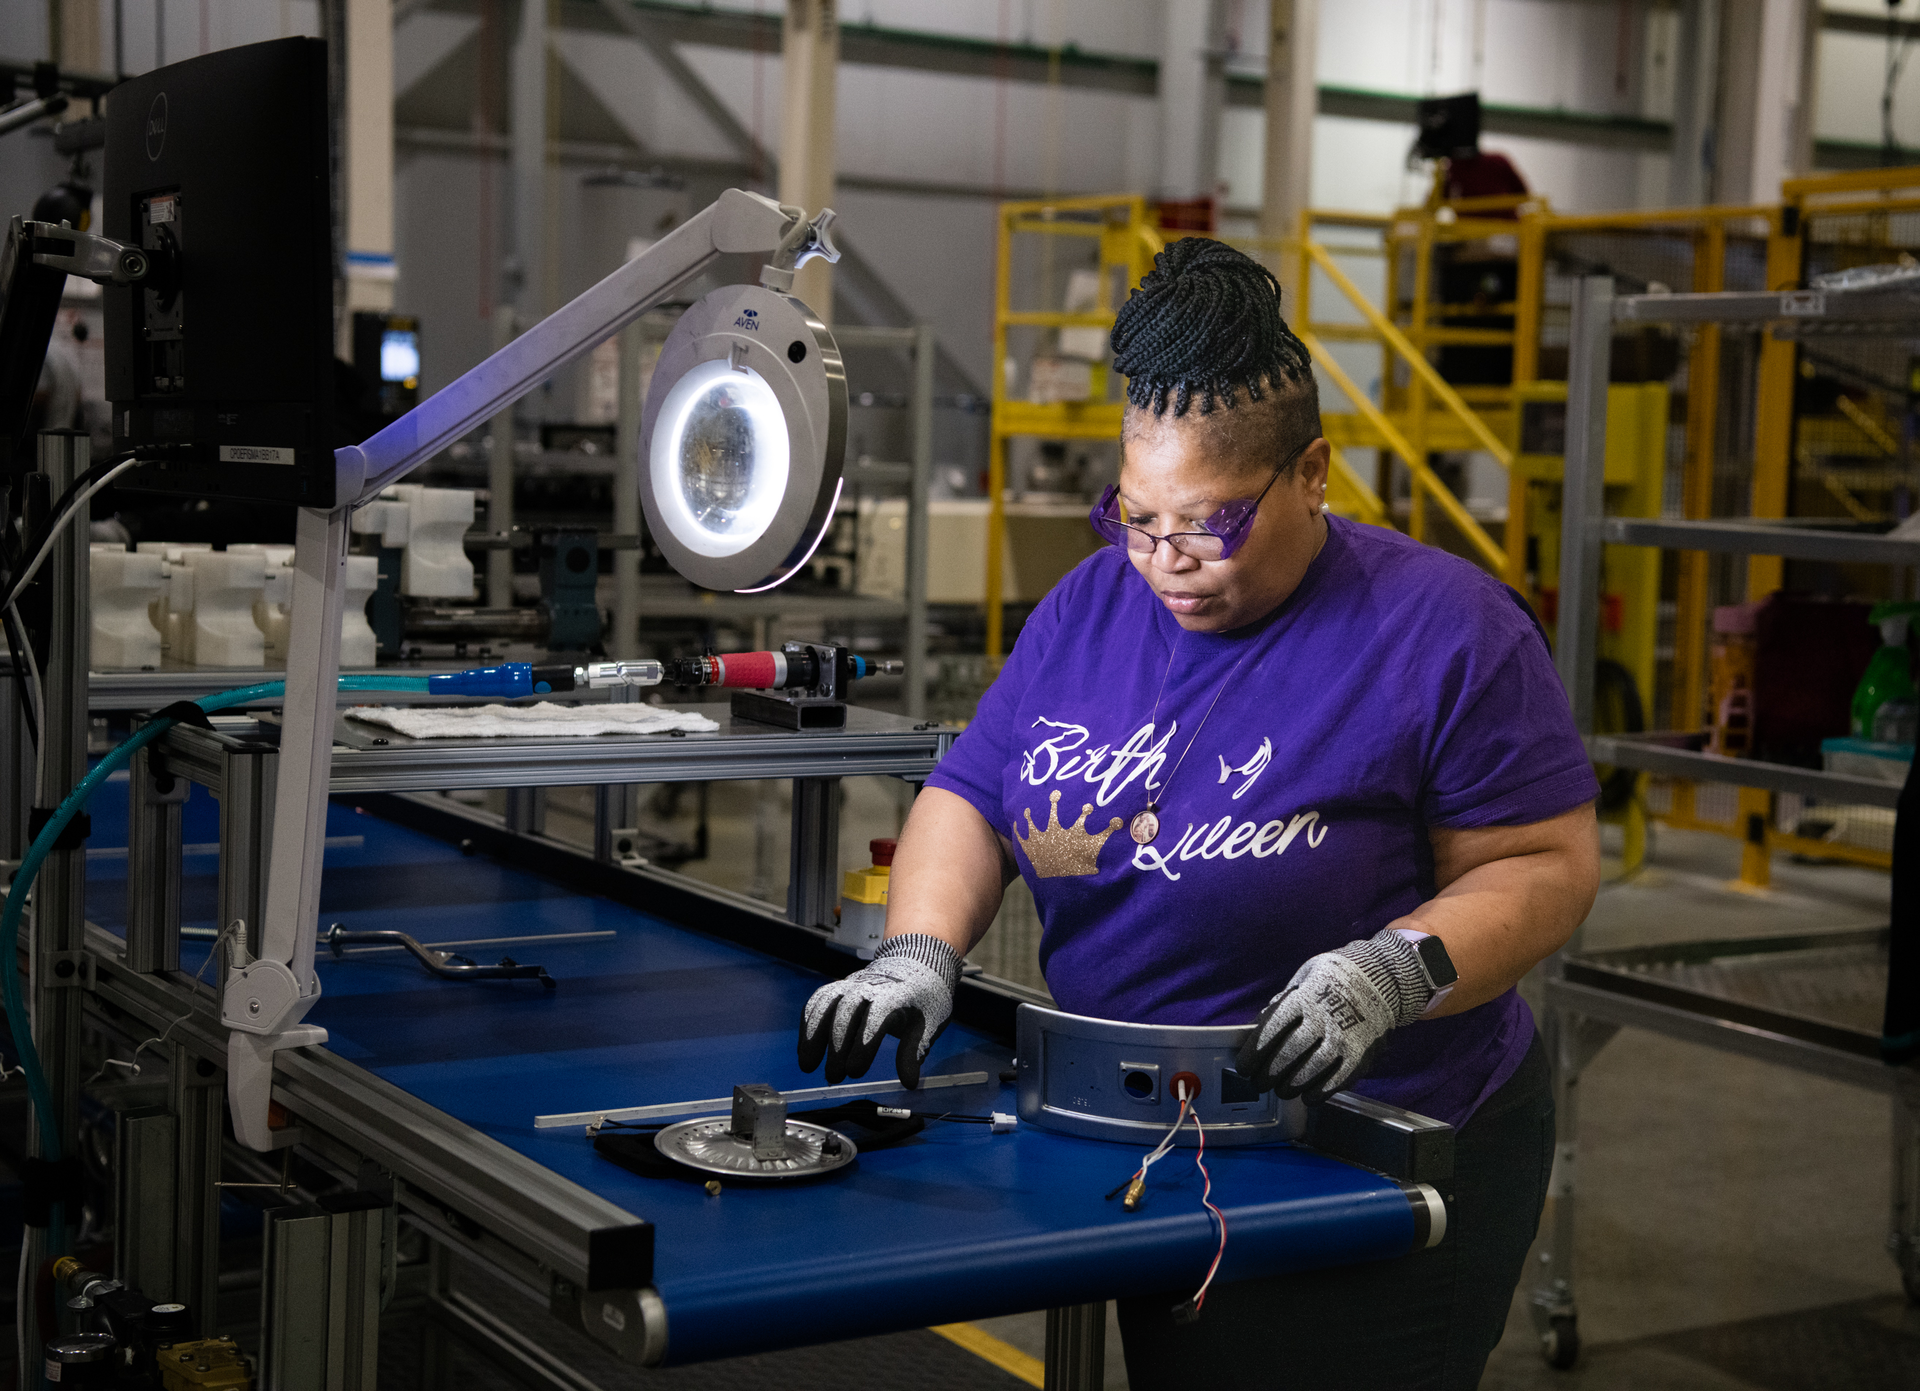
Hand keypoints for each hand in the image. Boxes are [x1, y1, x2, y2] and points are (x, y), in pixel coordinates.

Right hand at [798, 933, 960, 1087]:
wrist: (915, 965)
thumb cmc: (923, 999)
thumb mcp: (928, 1025)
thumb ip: (913, 1052)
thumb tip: (910, 1083)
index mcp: (895, 994)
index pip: (876, 1016)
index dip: (863, 1043)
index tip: (855, 1071)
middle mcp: (869, 986)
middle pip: (846, 1011)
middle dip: (836, 1046)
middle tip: (834, 1076)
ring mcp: (851, 984)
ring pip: (825, 1004)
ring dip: (813, 1035)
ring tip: (807, 1065)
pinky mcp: (839, 987)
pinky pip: (817, 1001)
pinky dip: (808, 1024)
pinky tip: (804, 1048)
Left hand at [1235, 928, 1436, 1104]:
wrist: (1380, 979)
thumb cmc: (1332, 980)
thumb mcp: (1302, 980)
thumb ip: (1280, 1005)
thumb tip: (1258, 1027)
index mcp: (1303, 999)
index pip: (1271, 1031)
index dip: (1253, 1054)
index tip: (1243, 1068)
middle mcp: (1322, 1020)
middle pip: (1287, 1055)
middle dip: (1268, 1074)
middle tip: (1259, 1083)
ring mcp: (1342, 1040)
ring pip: (1309, 1073)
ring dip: (1290, 1086)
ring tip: (1282, 1090)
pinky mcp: (1359, 1056)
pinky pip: (1335, 1082)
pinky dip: (1318, 1092)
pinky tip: (1308, 1095)